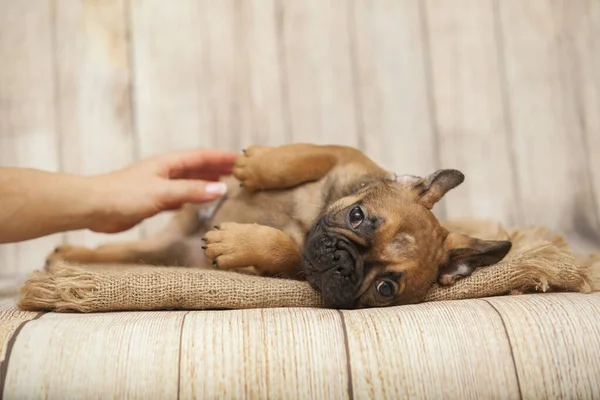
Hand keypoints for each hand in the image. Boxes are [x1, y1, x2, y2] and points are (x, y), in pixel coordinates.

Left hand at [89, 149, 237, 233]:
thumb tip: (221, 188)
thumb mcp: (163, 192)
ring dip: (205, 181)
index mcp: (167, 164)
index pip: (200, 156)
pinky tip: (196, 202)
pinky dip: (191, 197)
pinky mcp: (151, 202)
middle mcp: (164, 172)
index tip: (239, 158)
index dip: (220, 157)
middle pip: (196, 167)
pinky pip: (178, 197)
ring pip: (188, 182)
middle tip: (237, 171)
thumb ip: (191, 191)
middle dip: (216, 168)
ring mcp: (157, 186)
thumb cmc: (123, 195)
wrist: (92, 207)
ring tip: (223, 184)